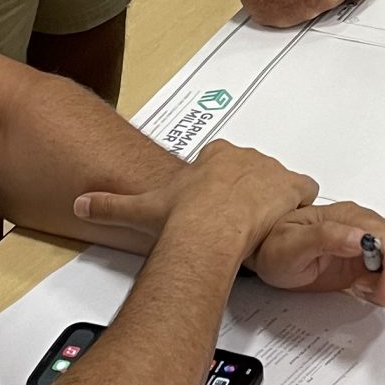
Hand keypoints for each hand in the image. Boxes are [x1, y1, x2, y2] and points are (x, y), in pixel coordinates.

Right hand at [73, 135, 316, 257]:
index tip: (215, 200)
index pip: (223, 160)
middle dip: (248, 193)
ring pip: (278, 182)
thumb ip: (108, 205)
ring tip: (261, 224)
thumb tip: (81, 205)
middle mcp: (243, 158)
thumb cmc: (182, 217)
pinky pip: (304, 191)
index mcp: (214, 156)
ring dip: (273, 200)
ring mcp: (269, 171)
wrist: (209, 228)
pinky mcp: (290, 187)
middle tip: (239, 219)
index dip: (221, 182)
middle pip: (253, 172)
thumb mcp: (140, 208)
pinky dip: (297, 205)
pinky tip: (283, 223)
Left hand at [248, 203, 384, 303]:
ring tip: (364, 290)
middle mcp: (363, 225)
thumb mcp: (292, 244)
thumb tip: (361, 238)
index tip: (384, 292)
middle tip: (373, 295)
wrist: (266, 253)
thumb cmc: (274, 247)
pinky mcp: (366, 258)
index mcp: (349, 217)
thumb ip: (326, 237)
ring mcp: (367, 241)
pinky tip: (364, 289)